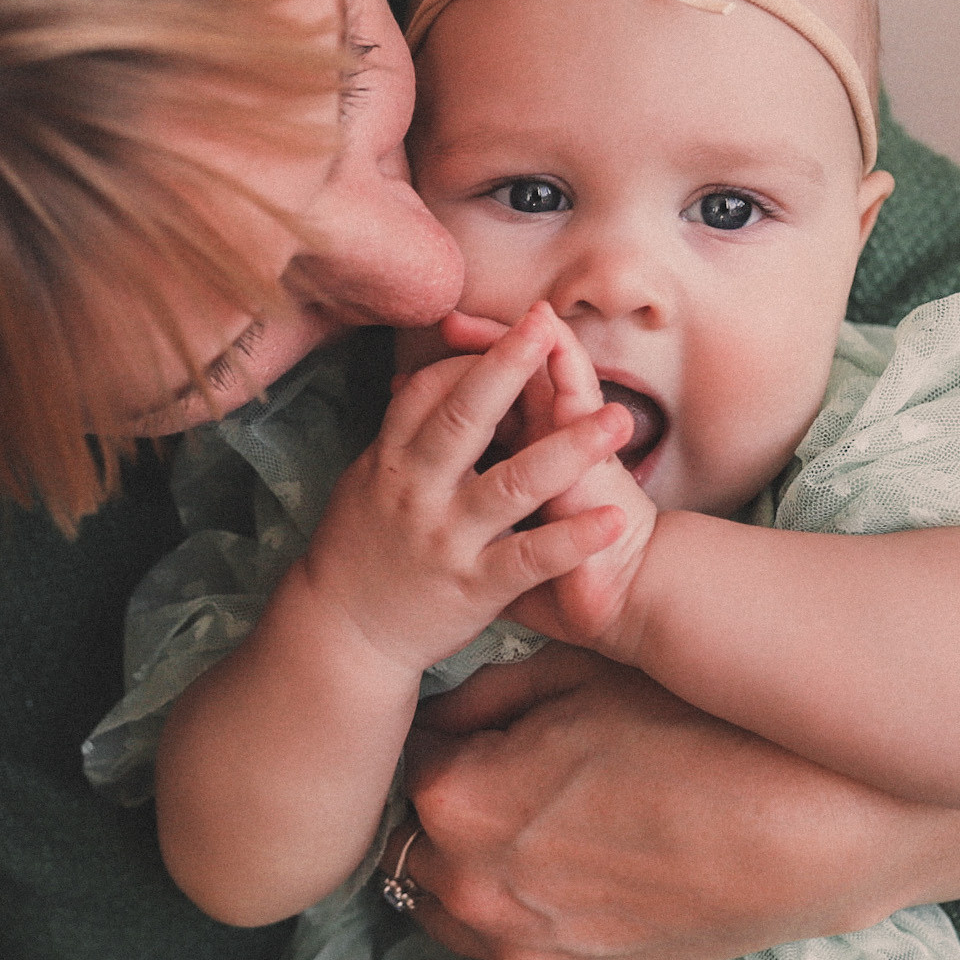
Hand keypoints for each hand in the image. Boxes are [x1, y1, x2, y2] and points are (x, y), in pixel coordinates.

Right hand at [292, 304, 627, 672]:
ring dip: (568, 450)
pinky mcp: (474, 586)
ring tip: (617, 420)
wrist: (343, 634)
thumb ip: (402, 435)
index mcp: (391, 460)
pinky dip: (574, 540)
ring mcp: (447, 539)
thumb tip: (419, 376)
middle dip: (507, 366)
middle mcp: (417, 491)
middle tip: (544, 325)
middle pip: (465, 417)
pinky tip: (613, 519)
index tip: (510, 338)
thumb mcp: (367, 481)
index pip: (428, 390)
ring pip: (513, 485)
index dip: (468, 359)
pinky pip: (531, 559)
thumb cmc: (361, 548)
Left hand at [370, 644, 959, 959]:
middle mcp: (469, 882)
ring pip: (436, 906)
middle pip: (412, 840)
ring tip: (469, 844)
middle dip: (434, 809)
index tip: (457, 726)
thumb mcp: (578, 673)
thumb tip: (430, 711)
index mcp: (457, 797)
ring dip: (441, 875)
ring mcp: (515, 944)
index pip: (407, 763)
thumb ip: (483, 693)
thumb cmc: (697, 729)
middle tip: (477, 775)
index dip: (435, 738)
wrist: (802, 821)